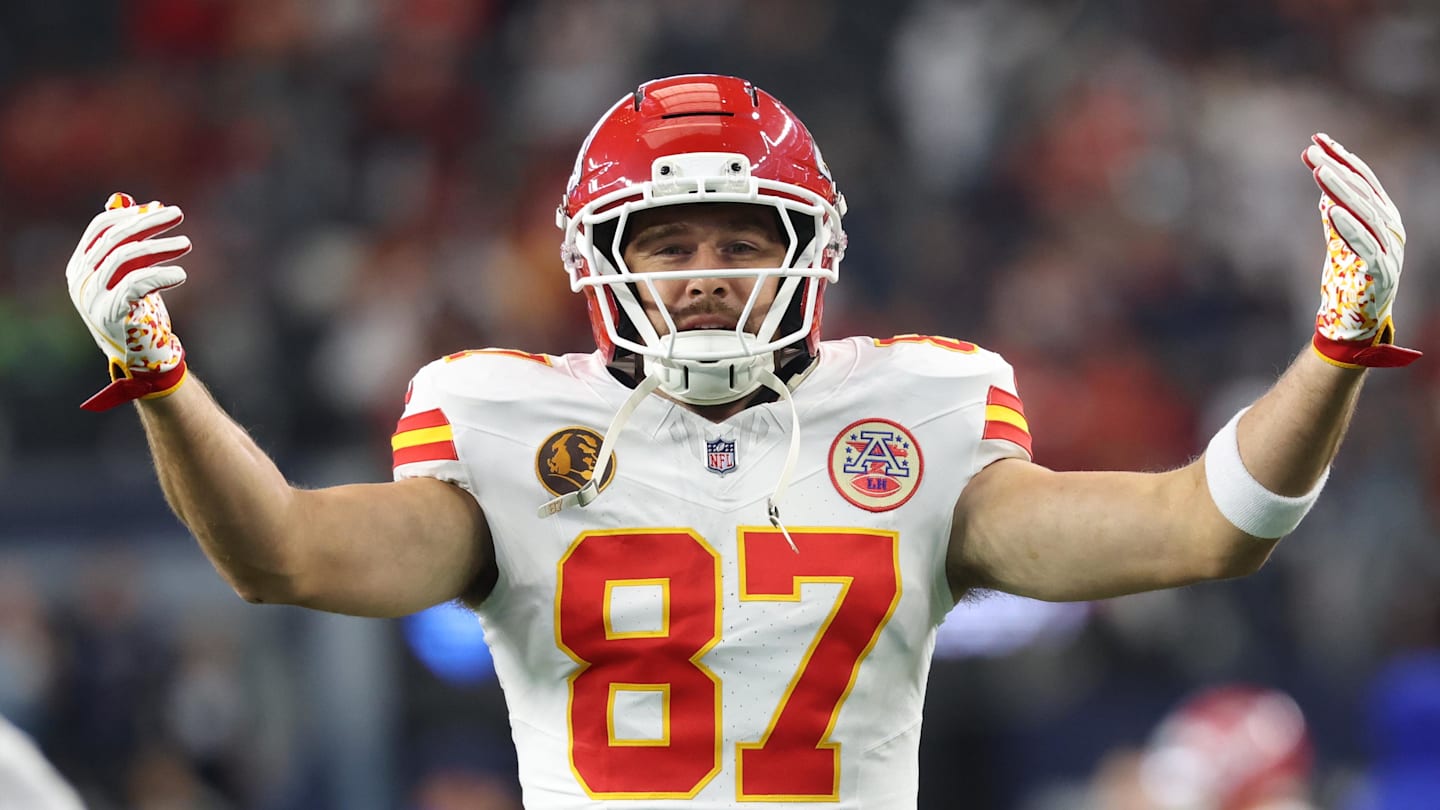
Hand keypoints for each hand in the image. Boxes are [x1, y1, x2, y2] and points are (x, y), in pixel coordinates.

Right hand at [66, 192, 191, 410]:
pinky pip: (136, 283)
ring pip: (126, 258)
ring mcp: (92, 297)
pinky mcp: (111, 313)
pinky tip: (181, 275)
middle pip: (115, 238)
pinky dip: (161, 275)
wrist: (141, 357)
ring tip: (187, 243)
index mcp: (80, 267)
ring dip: (160, 247)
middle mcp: (81, 280)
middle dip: (149, 222)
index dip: (130, 214)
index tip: (159, 207)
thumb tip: (141, 202)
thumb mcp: (133, 274)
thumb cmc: (138, 311)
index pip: (101, 228)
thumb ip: (131, 242)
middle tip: (178, 213)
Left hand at [1302, 133, 1419, 367]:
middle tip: (1312, 150)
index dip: (1342, 158)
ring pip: (1364, 213)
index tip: (1317, 139)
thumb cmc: (1347, 276)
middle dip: (1337, 168)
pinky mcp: (1381, 271)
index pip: (1364, 180)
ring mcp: (1390, 249)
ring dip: (1341, 190)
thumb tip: (1323, 178)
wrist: (1354, 320)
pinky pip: (1364, 244)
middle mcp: (1391, 229)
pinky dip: (1348, 226)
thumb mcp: (1339, 237)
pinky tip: (1330, 210)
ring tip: (1319, 170)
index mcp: (1384, 217)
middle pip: (1363, 192)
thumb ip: (1334, 209)